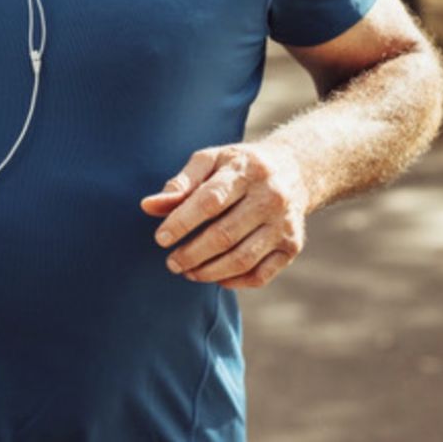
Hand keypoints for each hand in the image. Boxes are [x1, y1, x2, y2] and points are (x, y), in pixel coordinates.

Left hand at [140, 142, 308, 289]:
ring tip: (188, 272)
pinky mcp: (293, 246)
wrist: (294, 169)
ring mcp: (284, 224)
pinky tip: (215, 277)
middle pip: (225, 235)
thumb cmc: (239, 166)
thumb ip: (180, 184)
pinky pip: (261, 274)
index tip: (160, 238)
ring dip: (209, 272)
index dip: (182, 222)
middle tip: (171, 263)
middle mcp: (270, 197)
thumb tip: (148, 206)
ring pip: (242, 259)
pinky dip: (235, 282)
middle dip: (192, 254)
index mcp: (245, 170)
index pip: (210, 201)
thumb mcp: (210, 161)